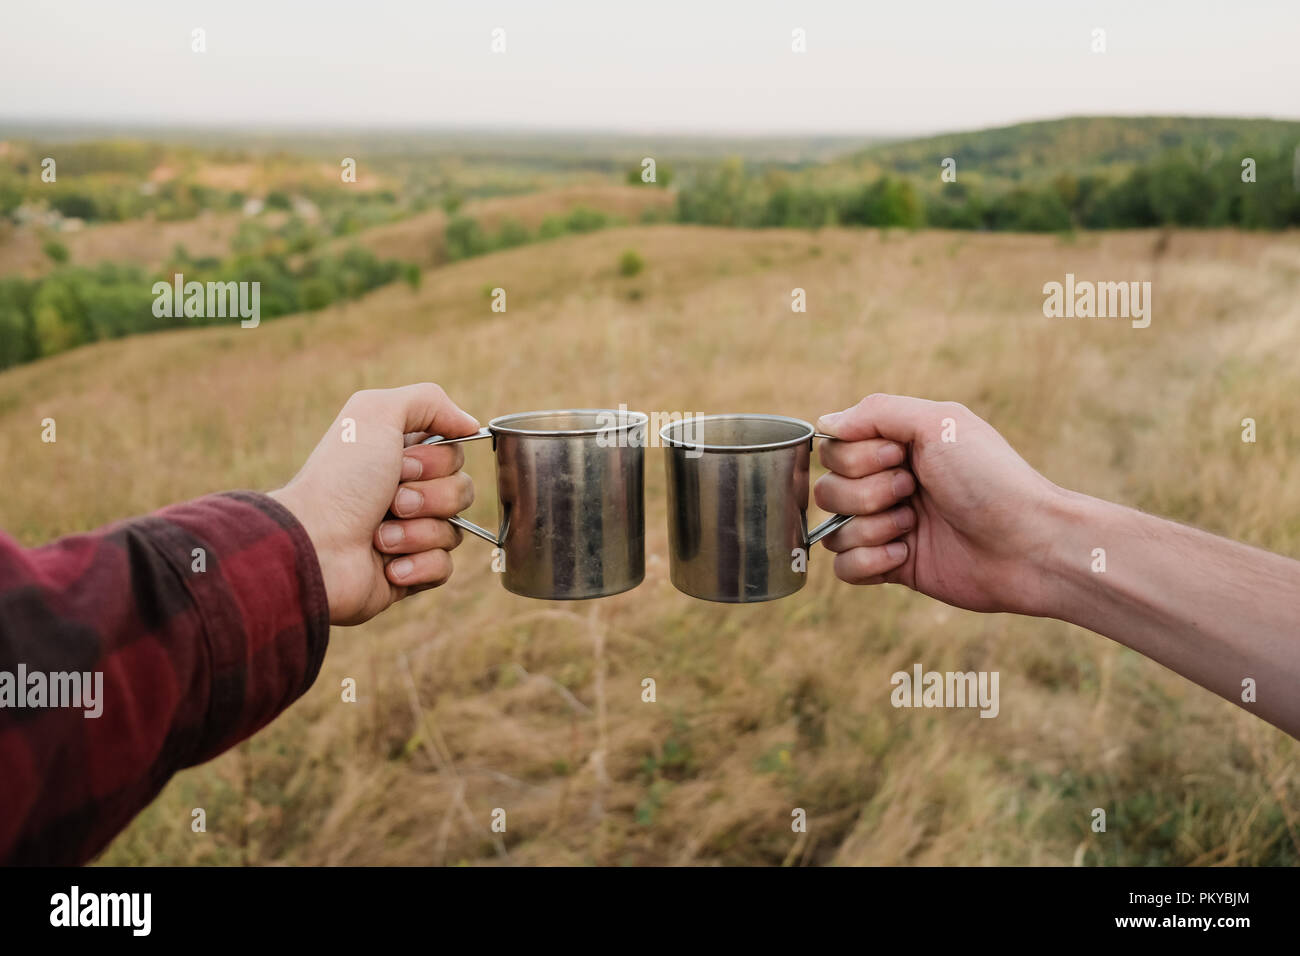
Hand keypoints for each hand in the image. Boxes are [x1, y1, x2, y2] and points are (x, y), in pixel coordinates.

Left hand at [269, 384, 479, 624]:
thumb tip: (470, 424)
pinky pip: (444, 567)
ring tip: (379, 537)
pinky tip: (387, 566)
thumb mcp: (377, 412)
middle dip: (430, 497)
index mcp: (399, 457)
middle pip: (462, 491)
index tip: (401, 463)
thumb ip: (429, 400)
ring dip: (417, 532)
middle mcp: (405, 493)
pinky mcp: (408, 573)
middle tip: (392, 501)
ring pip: (454, 531)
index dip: (437, 461)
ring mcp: (408, 534)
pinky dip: (417, 565)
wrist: (315, 546)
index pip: (455, 455)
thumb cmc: (341, 480)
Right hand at [813, 393, 1067, 615]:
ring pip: (833, 530)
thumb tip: (824, 424)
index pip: (833, 449)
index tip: (901, 457)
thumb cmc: (990, 479)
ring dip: (872, 528)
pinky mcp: (893, 567)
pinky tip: (907, 555)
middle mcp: (888, 485)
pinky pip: (844, 568)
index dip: (857, 458)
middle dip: (867, 493)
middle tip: (914, 491)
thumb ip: (876, 412)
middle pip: (827, 490)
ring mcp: (889, 528)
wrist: (1028, 545)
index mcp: (897, 447)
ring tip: (914, 526)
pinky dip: (869, 562)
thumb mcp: (938, 423)